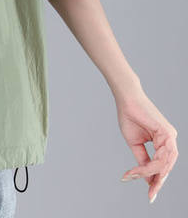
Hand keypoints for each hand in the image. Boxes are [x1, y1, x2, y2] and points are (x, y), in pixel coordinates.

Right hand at [117, 88, 177, 202]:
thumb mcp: (135, 143)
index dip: (156, 180)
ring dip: (152, 174)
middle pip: (167, 167)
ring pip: (166, 164)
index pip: (163, 166)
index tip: (150, 194)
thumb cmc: (129, 116)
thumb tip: (148, 178)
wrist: (126, 99)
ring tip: (136, 178)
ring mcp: (170, 137)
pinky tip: (140, 170)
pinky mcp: (167, 133)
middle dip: (158, 183)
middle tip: (150, 195)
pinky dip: (152, 165)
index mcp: (164, 142)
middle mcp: (170, 140)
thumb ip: (143, 160)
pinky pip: (163, 156)